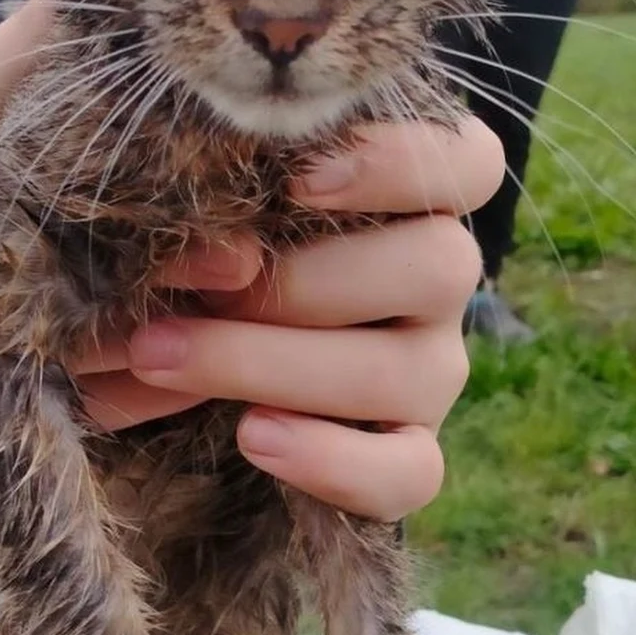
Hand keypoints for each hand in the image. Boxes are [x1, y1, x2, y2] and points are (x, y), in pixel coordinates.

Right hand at [0, 0, 262, 599]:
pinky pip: (89, 401)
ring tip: (248, 265)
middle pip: (64, 206)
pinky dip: (155, 380)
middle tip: (253, 180)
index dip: (83, 58)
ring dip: (177, 292)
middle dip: (163, 198)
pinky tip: (209, 354)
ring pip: (92, 315)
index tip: (169, 42)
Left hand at [92, 118, 503, 522]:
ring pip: (410, 370)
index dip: (400, 164)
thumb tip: (224, 260)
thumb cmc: (197, 256)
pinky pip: (412, 474)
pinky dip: (332, 459)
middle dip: (302, 281)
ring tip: (165, 359)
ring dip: (277, 363)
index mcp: (408, 198)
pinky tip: (253, 436)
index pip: (470, 161)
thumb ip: (213, 223)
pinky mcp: (408, 456)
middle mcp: (437, 280)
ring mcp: (431, 372)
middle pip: (438, 265)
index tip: (298, 180)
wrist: (175, 360)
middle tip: (198, 289)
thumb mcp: (201, 224)